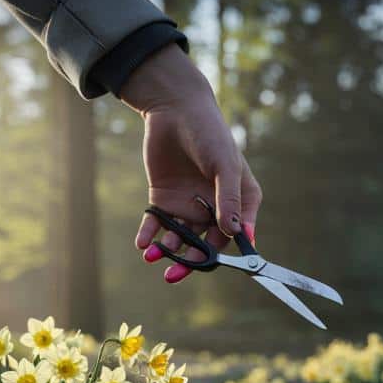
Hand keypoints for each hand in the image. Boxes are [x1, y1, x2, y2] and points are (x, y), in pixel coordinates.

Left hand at [120, 44, 261, 282]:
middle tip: (175, 274)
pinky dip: (150, 235)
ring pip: (180, 237)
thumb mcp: (224, 165)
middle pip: (206, 243)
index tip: (218, 265)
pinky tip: (143, 244)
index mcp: (240, 200)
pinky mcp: (164, 198)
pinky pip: (157, 223)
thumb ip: (229, 199)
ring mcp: (189, 204)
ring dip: (167, 250)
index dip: (230, 253)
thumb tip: (235, 233)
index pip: (238, 234)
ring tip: (153, 256)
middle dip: (191, 260)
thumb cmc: (209, 133)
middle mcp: (216, 207)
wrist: (174, 108)